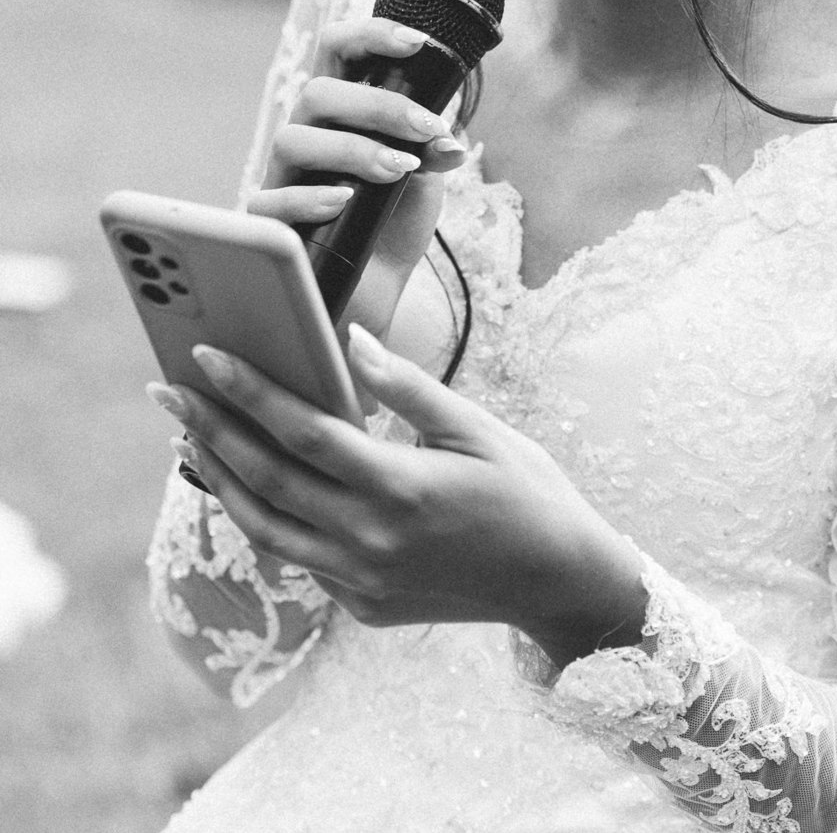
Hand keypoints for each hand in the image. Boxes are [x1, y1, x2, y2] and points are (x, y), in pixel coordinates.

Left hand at [152, 327, 646, 668]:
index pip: (303, 433)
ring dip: (220, 478)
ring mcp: (360, 581)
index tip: (207, 356)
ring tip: (187, 436)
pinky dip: (264, 516)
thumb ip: (408, 388)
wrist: (557, 583)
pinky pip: (298, 556)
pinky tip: (248, 483)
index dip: (250, 391)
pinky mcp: (361, 605)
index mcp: (400, 488)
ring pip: (265, 527)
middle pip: (266, 480)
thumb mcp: (477, 428)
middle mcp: (369, 541)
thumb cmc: (526, 491)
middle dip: (210, 428)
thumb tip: (352, 340)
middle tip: (168, 389)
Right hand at [247, 16, 466, 343]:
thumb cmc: (394, 220)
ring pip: (293, 140)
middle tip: (428, 130)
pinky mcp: (268, 222)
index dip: (371, 36)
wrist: (379, 288)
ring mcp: (283, 176)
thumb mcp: (425, 180)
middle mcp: (307, 133)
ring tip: (399, 170)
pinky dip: (310, 197)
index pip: (339, 50)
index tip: (418, 43)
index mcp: (341, 110)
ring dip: (353, 150)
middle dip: (379, 106)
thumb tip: (448, 141)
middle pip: (318, 92)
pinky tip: (345, 201)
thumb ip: (433, 151)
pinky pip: (272, 201)